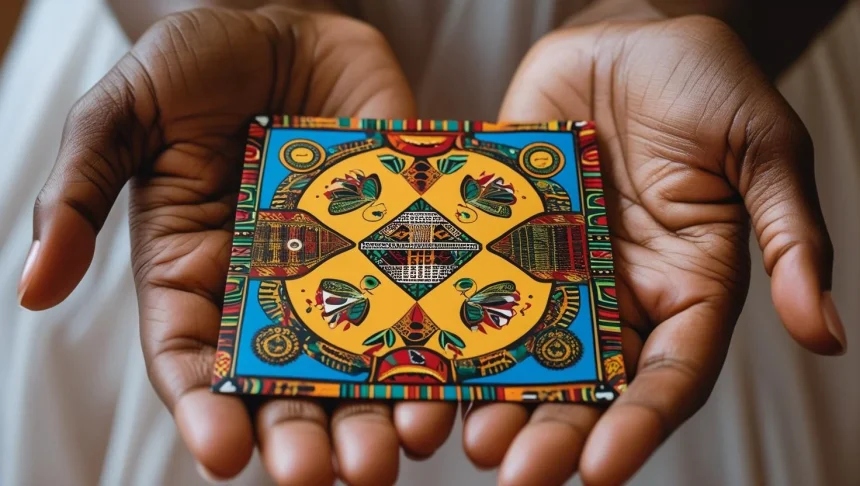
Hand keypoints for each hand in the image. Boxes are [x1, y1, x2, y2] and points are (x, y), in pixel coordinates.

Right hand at [18, 7, 455, 484]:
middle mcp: (269, 289)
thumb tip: (33, 289)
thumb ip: (79, 193)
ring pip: (358, 360)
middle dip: (303, 434)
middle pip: (282, 382)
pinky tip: (452, 384)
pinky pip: (419, 302)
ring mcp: (342, 270)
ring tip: (398, 448)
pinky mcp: (400, 242)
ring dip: (375, 412)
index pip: (191, 361)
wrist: (291, 25)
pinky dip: (434, 347)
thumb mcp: (125, 114)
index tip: (223, 458)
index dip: (203, 412)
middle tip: (329, 477)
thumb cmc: (200, 63)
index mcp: (194, 273)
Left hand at [463, 16, 846, 485]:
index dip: (636, 426)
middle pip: (583, 382)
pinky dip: (445, 323)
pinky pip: (471, 285)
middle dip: (550, 431)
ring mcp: (551, 269)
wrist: (629, 35)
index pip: (666, 378)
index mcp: (685, 291)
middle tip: (511, 473)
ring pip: (519, 350)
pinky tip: (415, 355)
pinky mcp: (501, 235)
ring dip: (490, 397)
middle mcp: (614, 295)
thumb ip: (789, 240)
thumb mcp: (762, 152)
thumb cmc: (707, 86)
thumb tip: (827, 335)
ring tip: (456, 434)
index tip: (602, 470)